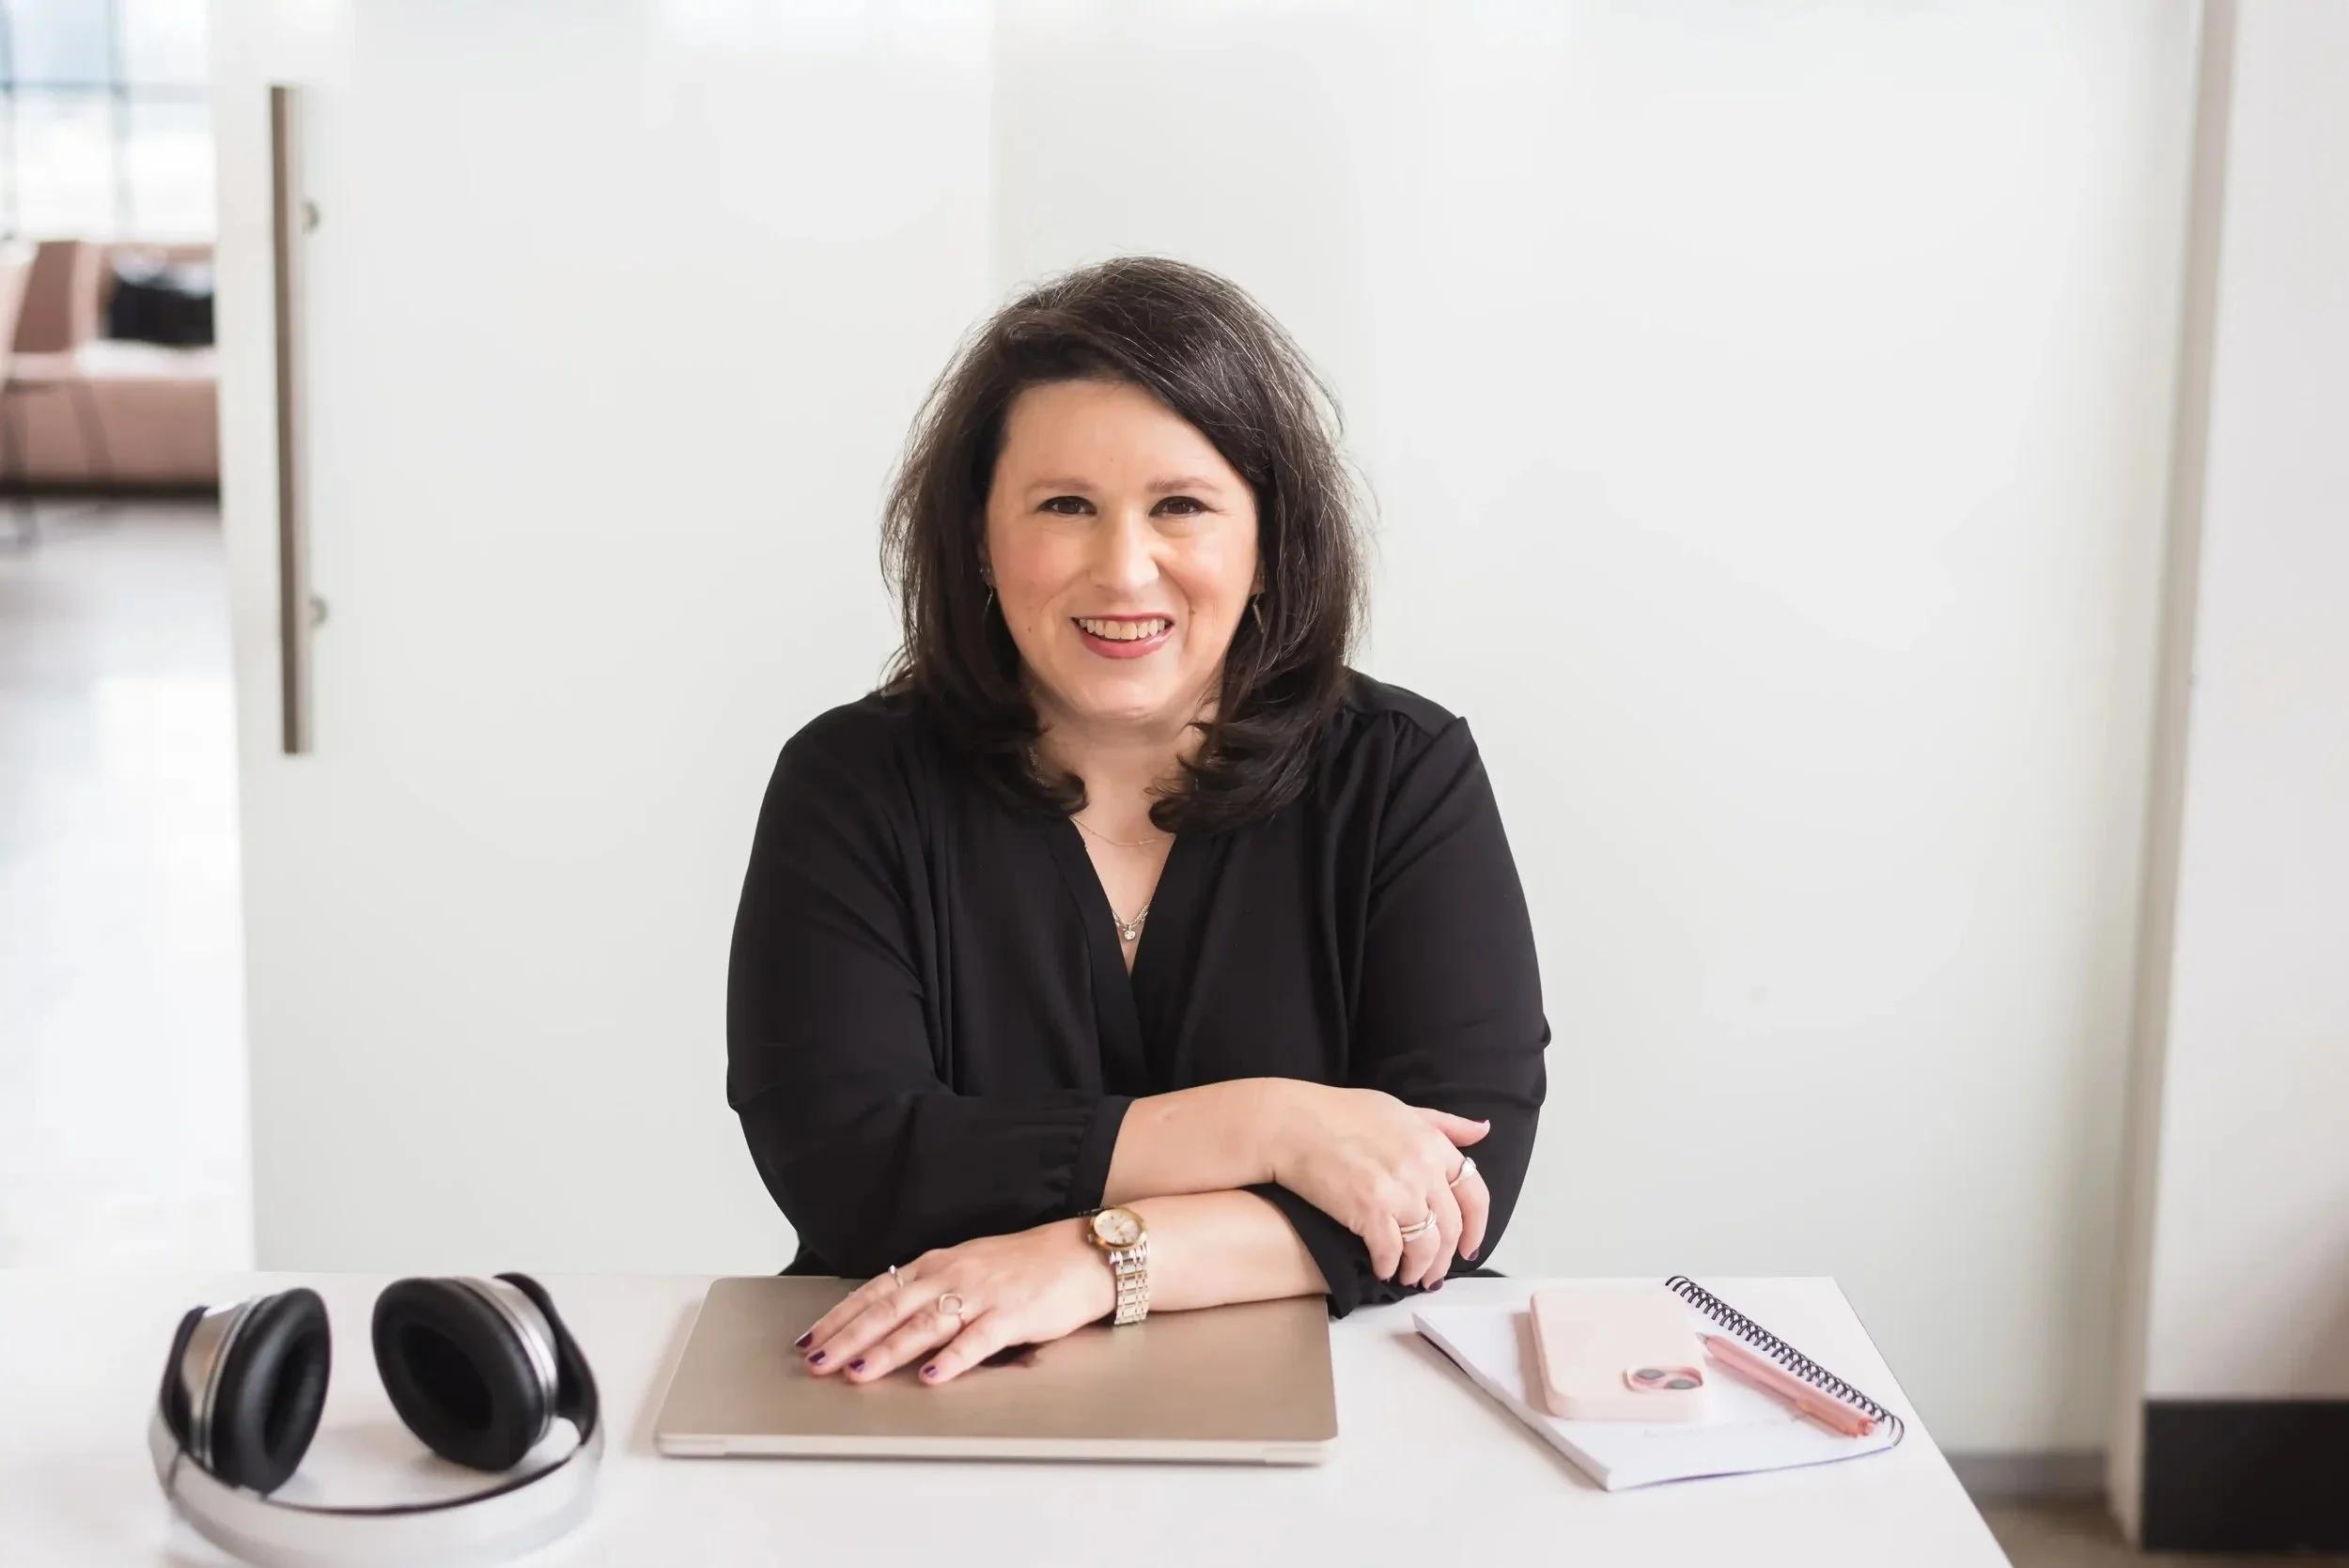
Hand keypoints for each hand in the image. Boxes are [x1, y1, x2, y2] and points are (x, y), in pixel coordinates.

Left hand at [794, 1220, 1114, 1386]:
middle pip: (890, 1308)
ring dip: (888, 1350)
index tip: (809, 1339)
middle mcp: (953, 1275)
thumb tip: (885, 1314)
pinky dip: (953, 1359)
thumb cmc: (1024, 1266)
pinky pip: (978, 1340)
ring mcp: (982, 1295)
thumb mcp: (968, 1267)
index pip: (876, 1290)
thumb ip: (929, 1289)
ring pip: (925, 1324)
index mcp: (938, 1264)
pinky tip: (931, 1377)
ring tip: (858, 1372)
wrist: (1080, 1254)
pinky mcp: (1013, 1315)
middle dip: (848, 1337)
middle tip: (816, 1362)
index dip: (840, 1315)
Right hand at [1265, 1084, 1490, 1288]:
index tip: (1468, 1248)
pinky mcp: (1370, 1211)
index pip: (1475, 1193)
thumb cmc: (1339, 1112)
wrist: (1291, 1123)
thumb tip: (1483, 1130)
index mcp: (1433, 1143)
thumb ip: (1444, 1123)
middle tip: (1432, 1274)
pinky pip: (1392, 1252)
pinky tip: (1383, 1269)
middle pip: (1452, 1228)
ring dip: (1420, 1270)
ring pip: (1426, 1246)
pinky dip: (1389, 1266)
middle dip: (1445, 1259)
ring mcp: (1398, 1191)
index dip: (1477, 1227)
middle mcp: (1423, 1168)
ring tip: (1409, 1277)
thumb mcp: (1401, 1108)